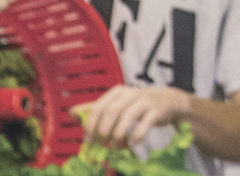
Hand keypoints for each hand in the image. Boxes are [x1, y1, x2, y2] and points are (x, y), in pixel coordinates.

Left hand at [77, 85, 192, 150]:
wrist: (168, 101)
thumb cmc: (138, 105)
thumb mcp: (116, 103)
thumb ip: (95, 108)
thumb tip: (71, 113)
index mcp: (117, 92)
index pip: (98, 107)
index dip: (91, 125)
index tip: (88, 140)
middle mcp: (130, 94)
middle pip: (111, 112)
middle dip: (103, 131)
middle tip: (101, 144)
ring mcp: (145, 101)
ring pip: (126, 118)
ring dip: (118, 136)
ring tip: (116, 146)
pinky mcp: (157, 110)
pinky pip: (144, 124)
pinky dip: (136, 136)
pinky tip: (132, 143)